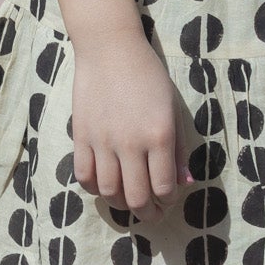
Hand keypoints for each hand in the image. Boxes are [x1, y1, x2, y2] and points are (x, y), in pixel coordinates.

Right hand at [70, 31, 179, 211]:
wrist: (110, 50)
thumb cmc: (149, 77)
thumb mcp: (173, 109)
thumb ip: (179, 149)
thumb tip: (183, 183)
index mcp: (159, 136)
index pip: (163, 187)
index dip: (168, 201)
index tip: (168, 198)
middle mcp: (130, 143)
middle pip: (137, 197)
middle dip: (147, 213)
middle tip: (152, 214)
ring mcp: (103, 141)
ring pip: (109, 192)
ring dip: (121, 204)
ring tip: (128, 202)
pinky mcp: (81, 136)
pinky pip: (84, 175)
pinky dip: (95, 188)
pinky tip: (104, 185)